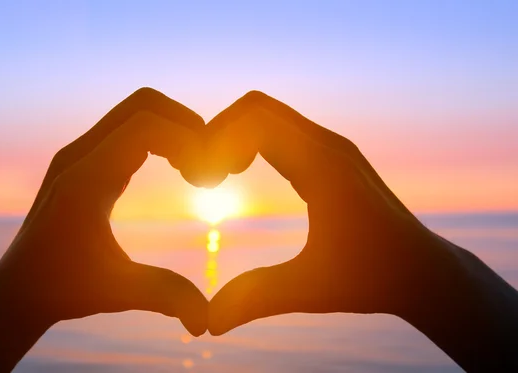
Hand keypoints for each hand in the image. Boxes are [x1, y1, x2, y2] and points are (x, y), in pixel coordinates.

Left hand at [0, 88, 208, 370]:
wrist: (19, 289)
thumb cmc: (63, 289)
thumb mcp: (118, 292)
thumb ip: (165, 297)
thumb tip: (206, 322)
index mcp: (87, 179)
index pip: (146, 125)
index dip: (188, 139)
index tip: (208, 177)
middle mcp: (79, 155)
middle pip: (144, 104)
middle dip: (187, 124)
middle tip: (209, 164)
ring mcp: (79, 153)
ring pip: (137, 111)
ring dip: (174, 129)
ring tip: (195, 170)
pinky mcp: (84, 159)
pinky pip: (129, 127)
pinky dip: (161, 136)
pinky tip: (176, 168)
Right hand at [205, 91, 438, 333]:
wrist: (421, 270)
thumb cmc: (373, 278)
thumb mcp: (310, 289)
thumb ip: (257, 298)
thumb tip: (209, 323)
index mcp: (322, 165)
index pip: (253, 119)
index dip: (216, 141)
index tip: (204, 183)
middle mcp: (326, 144)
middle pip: (255, 107)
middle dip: (218, 134)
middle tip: (204, 178)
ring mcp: (329, 146)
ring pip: (267, 115)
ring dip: (233, 137)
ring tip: (217, 177)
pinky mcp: (328, 156)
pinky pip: (278, 130)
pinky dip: (249, 142)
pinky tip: (239, 173)